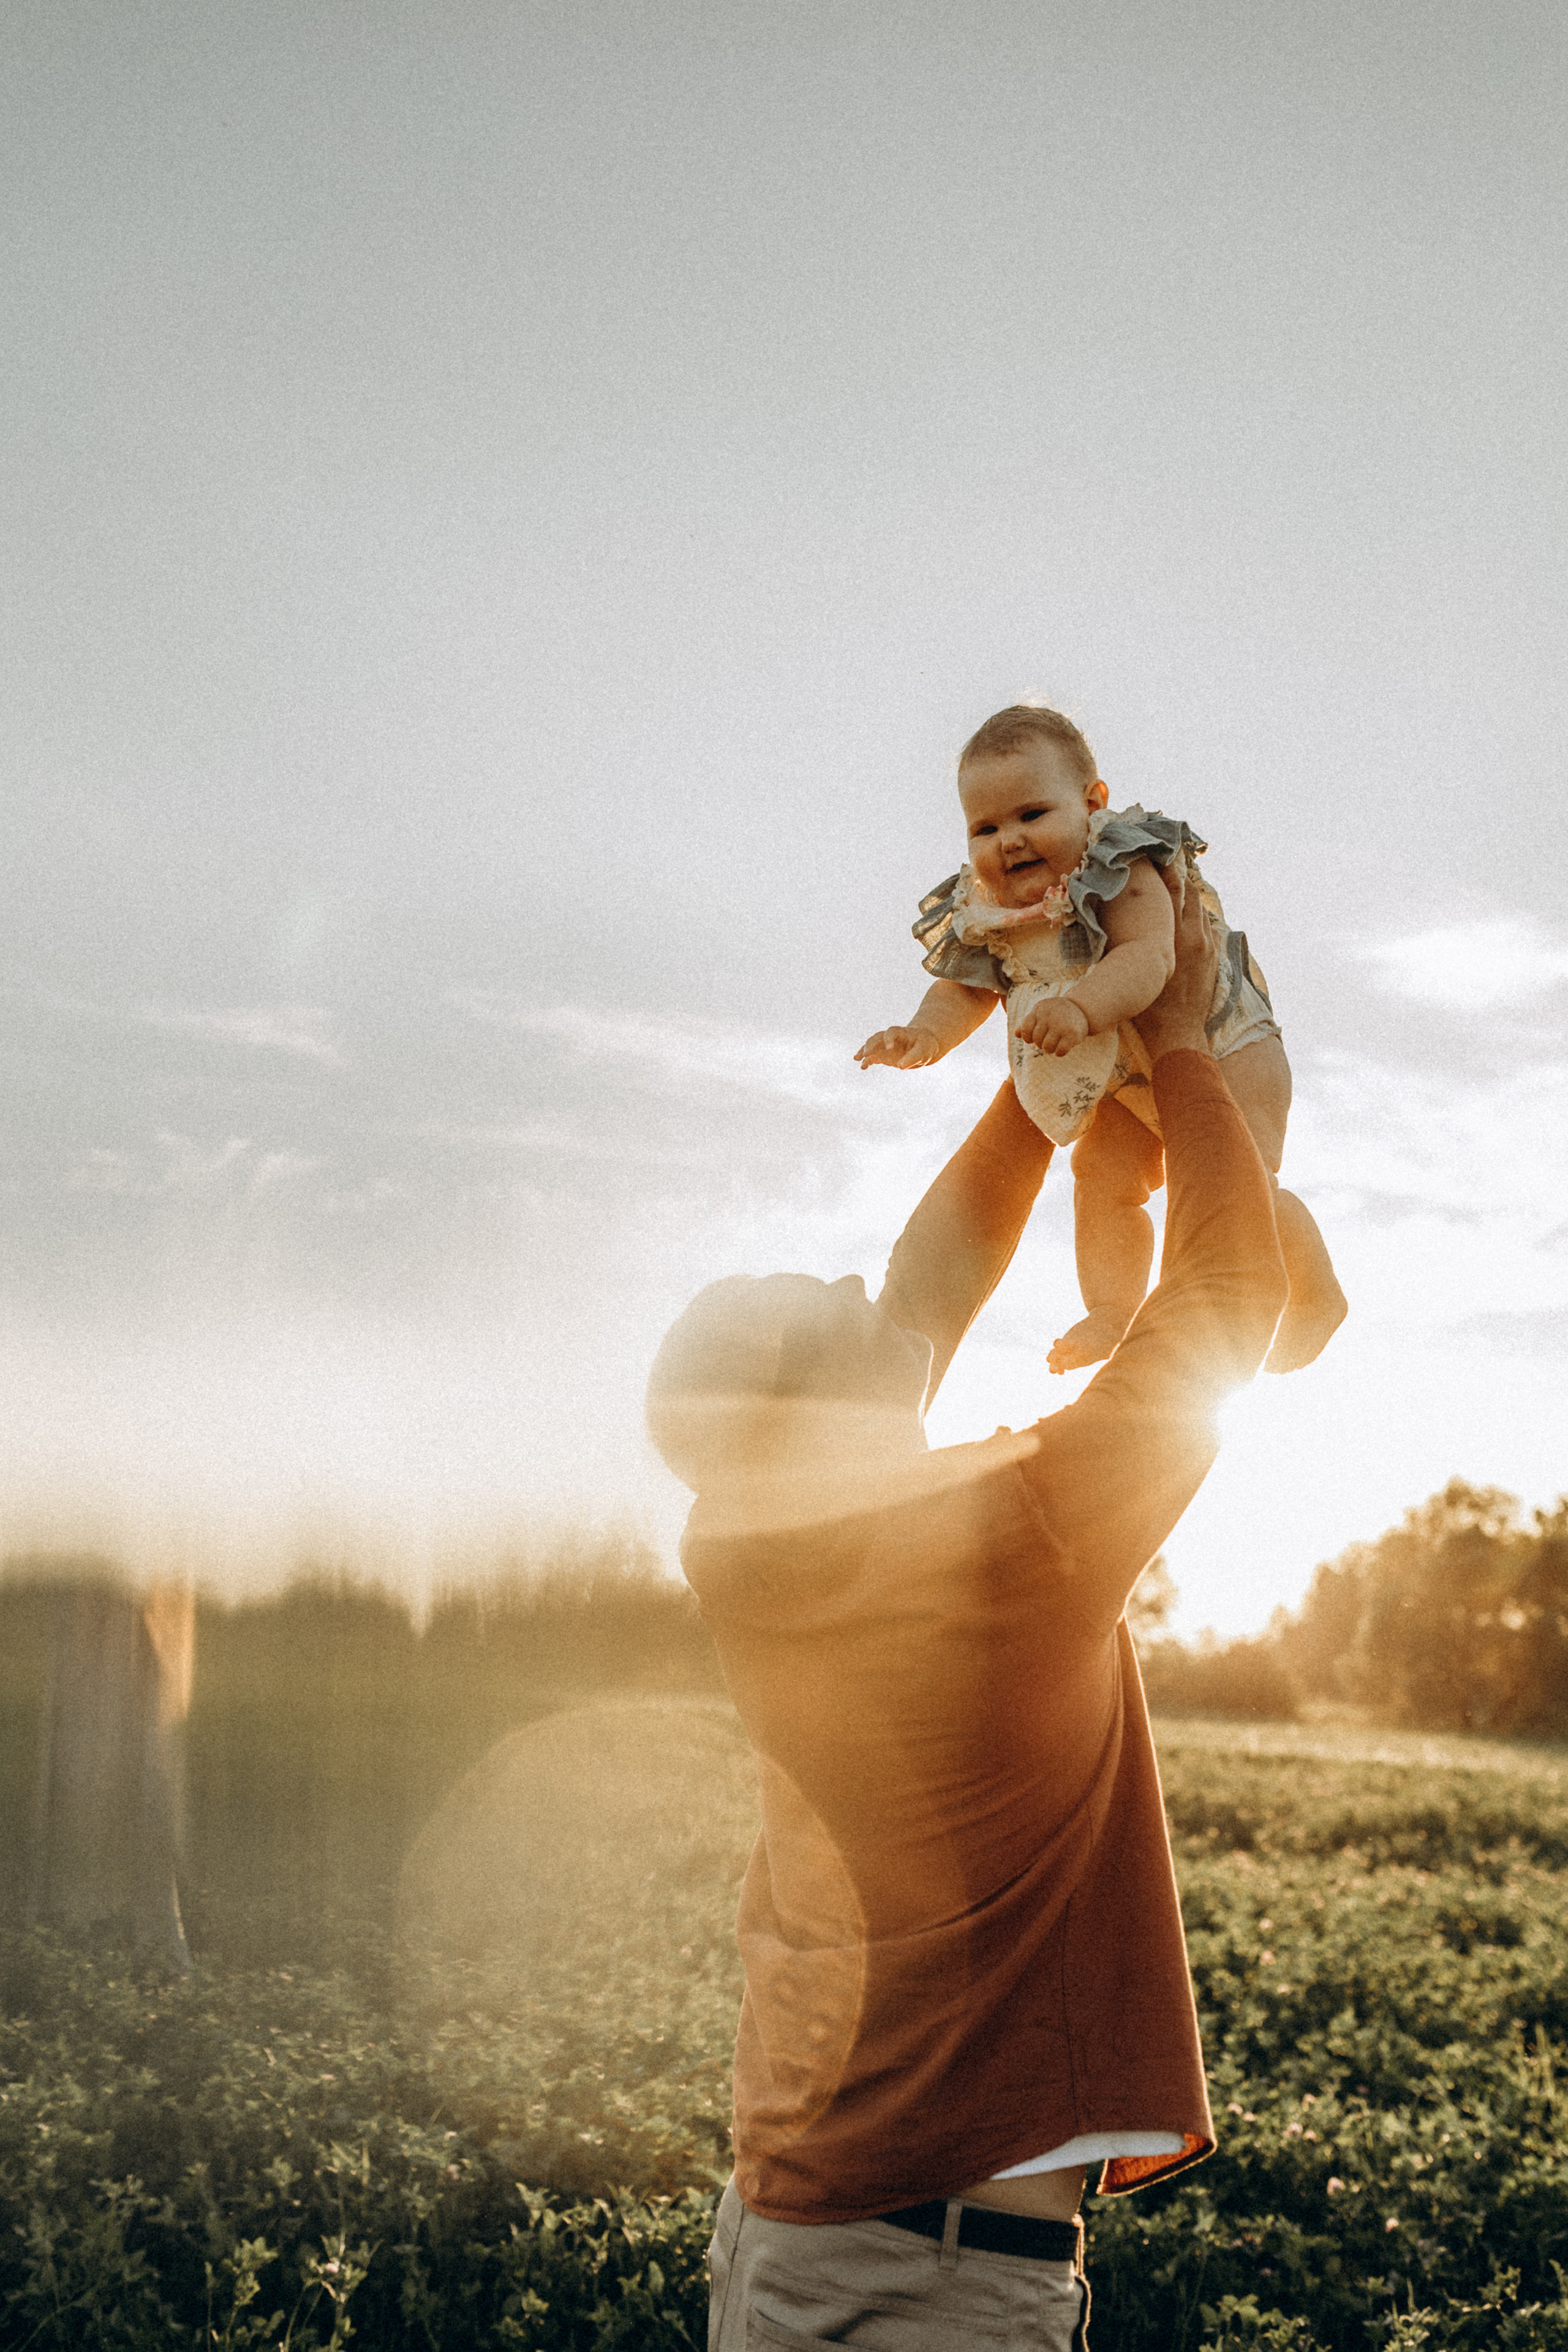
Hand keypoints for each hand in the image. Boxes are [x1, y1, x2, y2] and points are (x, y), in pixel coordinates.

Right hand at [855, 1025, 944, 1069]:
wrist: (922, 1046)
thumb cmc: (925, 1046)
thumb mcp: (924, 1051)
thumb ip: (913, 1058)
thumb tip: (901, 1066)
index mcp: (901, 1032)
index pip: (891, 1032)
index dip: (889, 1038)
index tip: (889, 1048)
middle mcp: (890, 1037)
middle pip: (877, 1037)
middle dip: (871, 1045)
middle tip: (866, 1053)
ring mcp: (885, 1046)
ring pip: (871, 1045)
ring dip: (864, 1051)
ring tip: (857, 1058)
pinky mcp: (883, 1055)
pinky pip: (872, 1056)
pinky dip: (867, 1060)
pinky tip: (863, 1067)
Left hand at [1012, 996, 1090, 1056]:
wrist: (1082, 1008)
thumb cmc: (1056, 1013)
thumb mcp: (1041, 1013)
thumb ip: (1028, 1023)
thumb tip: (1017, 1034)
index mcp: (1039, 1009)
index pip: (1025, 1029)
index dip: (1027, 1037)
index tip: (1033, 1038)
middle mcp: (1049, 1016)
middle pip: (1036, 1040)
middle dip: (1041, 1043)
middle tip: (1049, 1038)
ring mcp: (1061, 1024)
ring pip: (1047, 1047)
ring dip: (1050, 1049)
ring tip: (1056, 1043)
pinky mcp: (1072, 1034)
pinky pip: (1060, 1052)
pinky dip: (1060, 1053)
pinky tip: (1064, 1047)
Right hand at [1132, 862, 1216, 1062]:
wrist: (1178, 1031)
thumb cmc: (1148, 1005)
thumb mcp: (1133, 969)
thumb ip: (1126, 944)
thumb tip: (1113, 920)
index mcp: (1172, 936)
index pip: (1171, 891)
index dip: (1165, 869)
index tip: (1156, 854)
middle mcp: (1194, 935)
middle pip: (1190, 892)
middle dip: (1179, 876)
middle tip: (1166, 859)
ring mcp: (1207, 945)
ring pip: (1200, 908)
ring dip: (1188, 895)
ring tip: (1176, 882)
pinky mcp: (1213, 956)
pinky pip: (1207, 926)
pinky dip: (1196, 915)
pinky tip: (1186, 913)